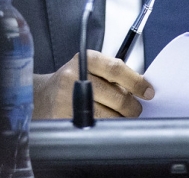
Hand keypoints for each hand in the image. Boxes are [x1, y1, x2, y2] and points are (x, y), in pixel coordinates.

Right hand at [32, 51, 154, 119]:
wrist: (41, 96)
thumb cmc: (71, 81)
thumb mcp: (90, 67)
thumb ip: (113, 74)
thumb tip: (141, 89)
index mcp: (86, 60)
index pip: (117, 69)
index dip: (136, 82)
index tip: (148, 92)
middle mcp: (75, 77)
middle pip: (116, 96)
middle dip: (132, 106)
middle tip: (136, 110)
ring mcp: (68, 99)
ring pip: (107, 116)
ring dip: (119, 119)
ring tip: (120, 118)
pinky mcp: (63, 119)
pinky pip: (93, 127)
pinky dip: (104, 129)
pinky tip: (105, 126)